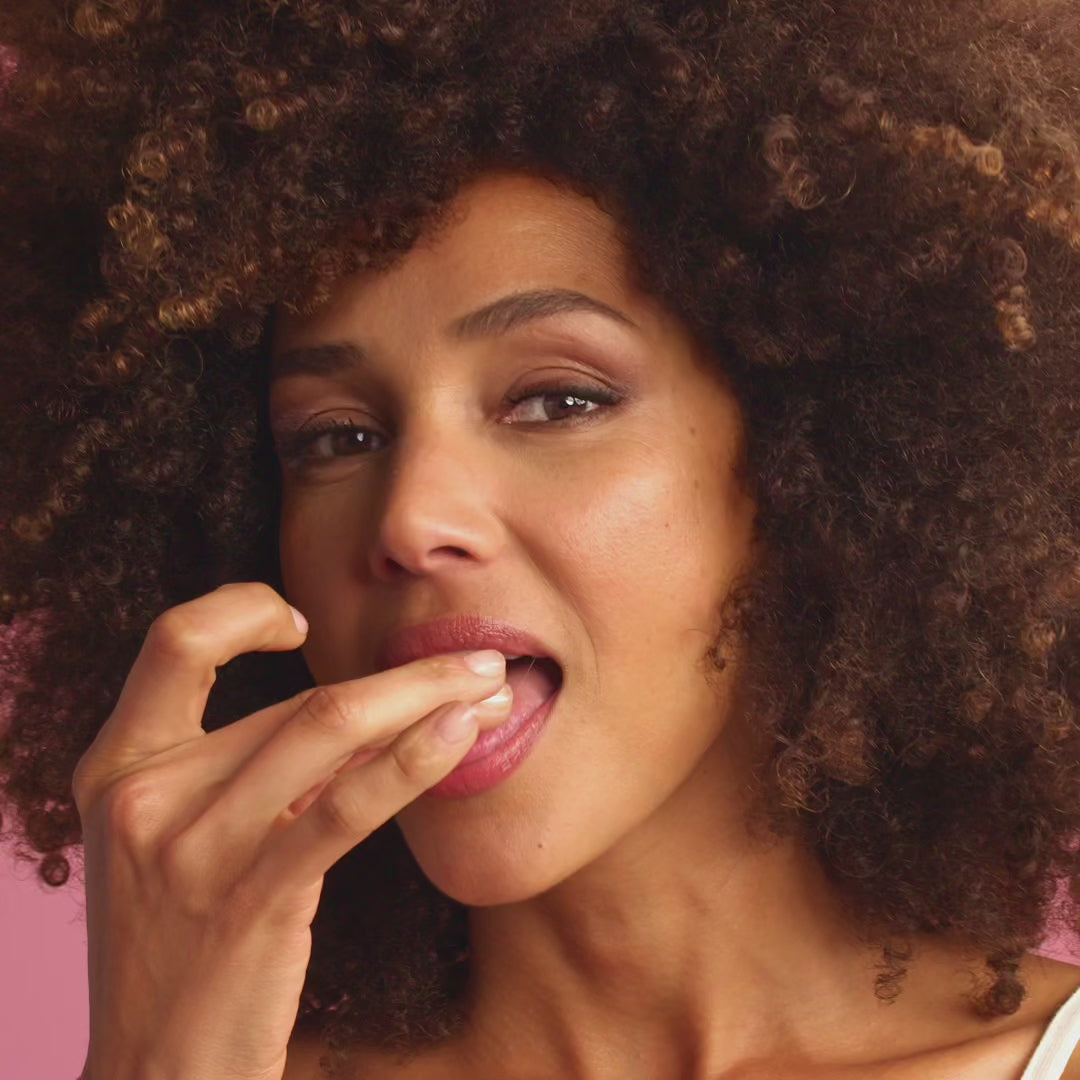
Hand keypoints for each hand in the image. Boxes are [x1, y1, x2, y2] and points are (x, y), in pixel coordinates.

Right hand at [72, 582, 510, 1079]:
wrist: (152, 1073)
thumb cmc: (181, 945)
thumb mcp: (185, 840)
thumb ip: (247, 768)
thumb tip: (362, 707)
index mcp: (116, 766)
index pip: (177, 640)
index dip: (244, 611)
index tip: (305, 623)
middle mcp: (143, 795)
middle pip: (296, 700)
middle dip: (405, 676)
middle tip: (478, 662)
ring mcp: (192, 848)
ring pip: (328, 729)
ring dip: (425, 698)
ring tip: (492, 689)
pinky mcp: (249, 899)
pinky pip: (344, 806)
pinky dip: (412, 759)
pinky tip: (461, 734)